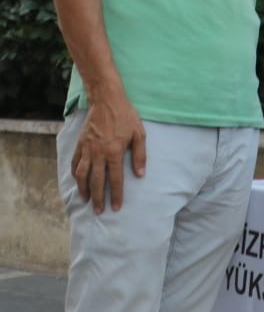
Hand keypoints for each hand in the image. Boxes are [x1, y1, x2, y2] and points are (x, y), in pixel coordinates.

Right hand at [71, 95, 146, 212]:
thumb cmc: (126, 117)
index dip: (116, 195)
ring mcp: (87, 149)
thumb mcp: (139, 134)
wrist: (107, 100)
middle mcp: (98, 153)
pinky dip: (74, 174)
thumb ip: (139, 155)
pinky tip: (77, 181)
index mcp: (114, 152)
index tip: (116, 207)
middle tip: (99, 211)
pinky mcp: (80, 144)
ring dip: (83, 189)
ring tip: (86, 200)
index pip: (115, 179)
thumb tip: (141, 175)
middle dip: (98, 198)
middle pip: (96, 181)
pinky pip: (74, 162)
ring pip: (81, 174)